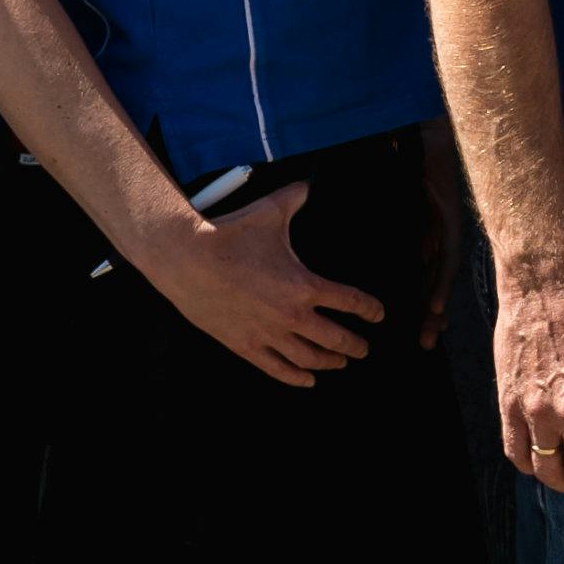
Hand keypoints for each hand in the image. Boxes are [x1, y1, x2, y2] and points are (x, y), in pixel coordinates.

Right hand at [153, 180, 385, 387]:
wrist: (184, 258)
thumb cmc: (229, 233)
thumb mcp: (269, 212)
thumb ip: (295, 198)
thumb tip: (309, 183)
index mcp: (305, 285)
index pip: (352, 303)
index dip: (371, 310)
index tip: (379, 315)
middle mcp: (292, 315)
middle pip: (337, 339)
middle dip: (356, 346)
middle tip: (365, 349)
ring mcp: (268, 334)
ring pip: (310, 359)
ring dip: (330, 363)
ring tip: (341, 364)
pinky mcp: (245, 346)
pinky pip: (277, 369)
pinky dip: (296, 378)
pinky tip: (308, 381)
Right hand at [416, 135, 472, 349]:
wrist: (420, 134)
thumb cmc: (408, 164)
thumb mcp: (405, 205)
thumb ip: (412, 232)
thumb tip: (414, 257)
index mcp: (429, 235)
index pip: (428, 278)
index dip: (426, 304)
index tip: (422, 331)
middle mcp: (440, 236)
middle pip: (437, 283)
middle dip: (430, 316)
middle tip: (424, 344)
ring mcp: (445, 228)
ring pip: (444, 276)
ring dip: (436, 306)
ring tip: (429, 332)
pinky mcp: (447, 218)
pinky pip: (447, 255)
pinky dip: (441, 281)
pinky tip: (437, 305)